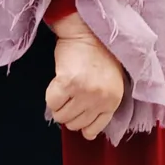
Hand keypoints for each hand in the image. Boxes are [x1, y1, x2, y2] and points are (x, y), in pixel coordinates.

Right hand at [46, 13, 126, 139]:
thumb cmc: (98, 54)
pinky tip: (58, 83)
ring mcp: (85, 92)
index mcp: (114, 100)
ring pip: (62, 116)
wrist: (88, 31)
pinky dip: (51, 96)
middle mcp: (101, 98)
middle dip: (69, 112)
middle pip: (75, 124)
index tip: (77, 112)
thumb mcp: (109, 83)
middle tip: (70, 95)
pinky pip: (52, 103)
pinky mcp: (68, 83)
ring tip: (65, 88)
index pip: (92, 130)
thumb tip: (87, 132)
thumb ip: (101, 106)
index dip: (81, 123)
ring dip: (59, 105)